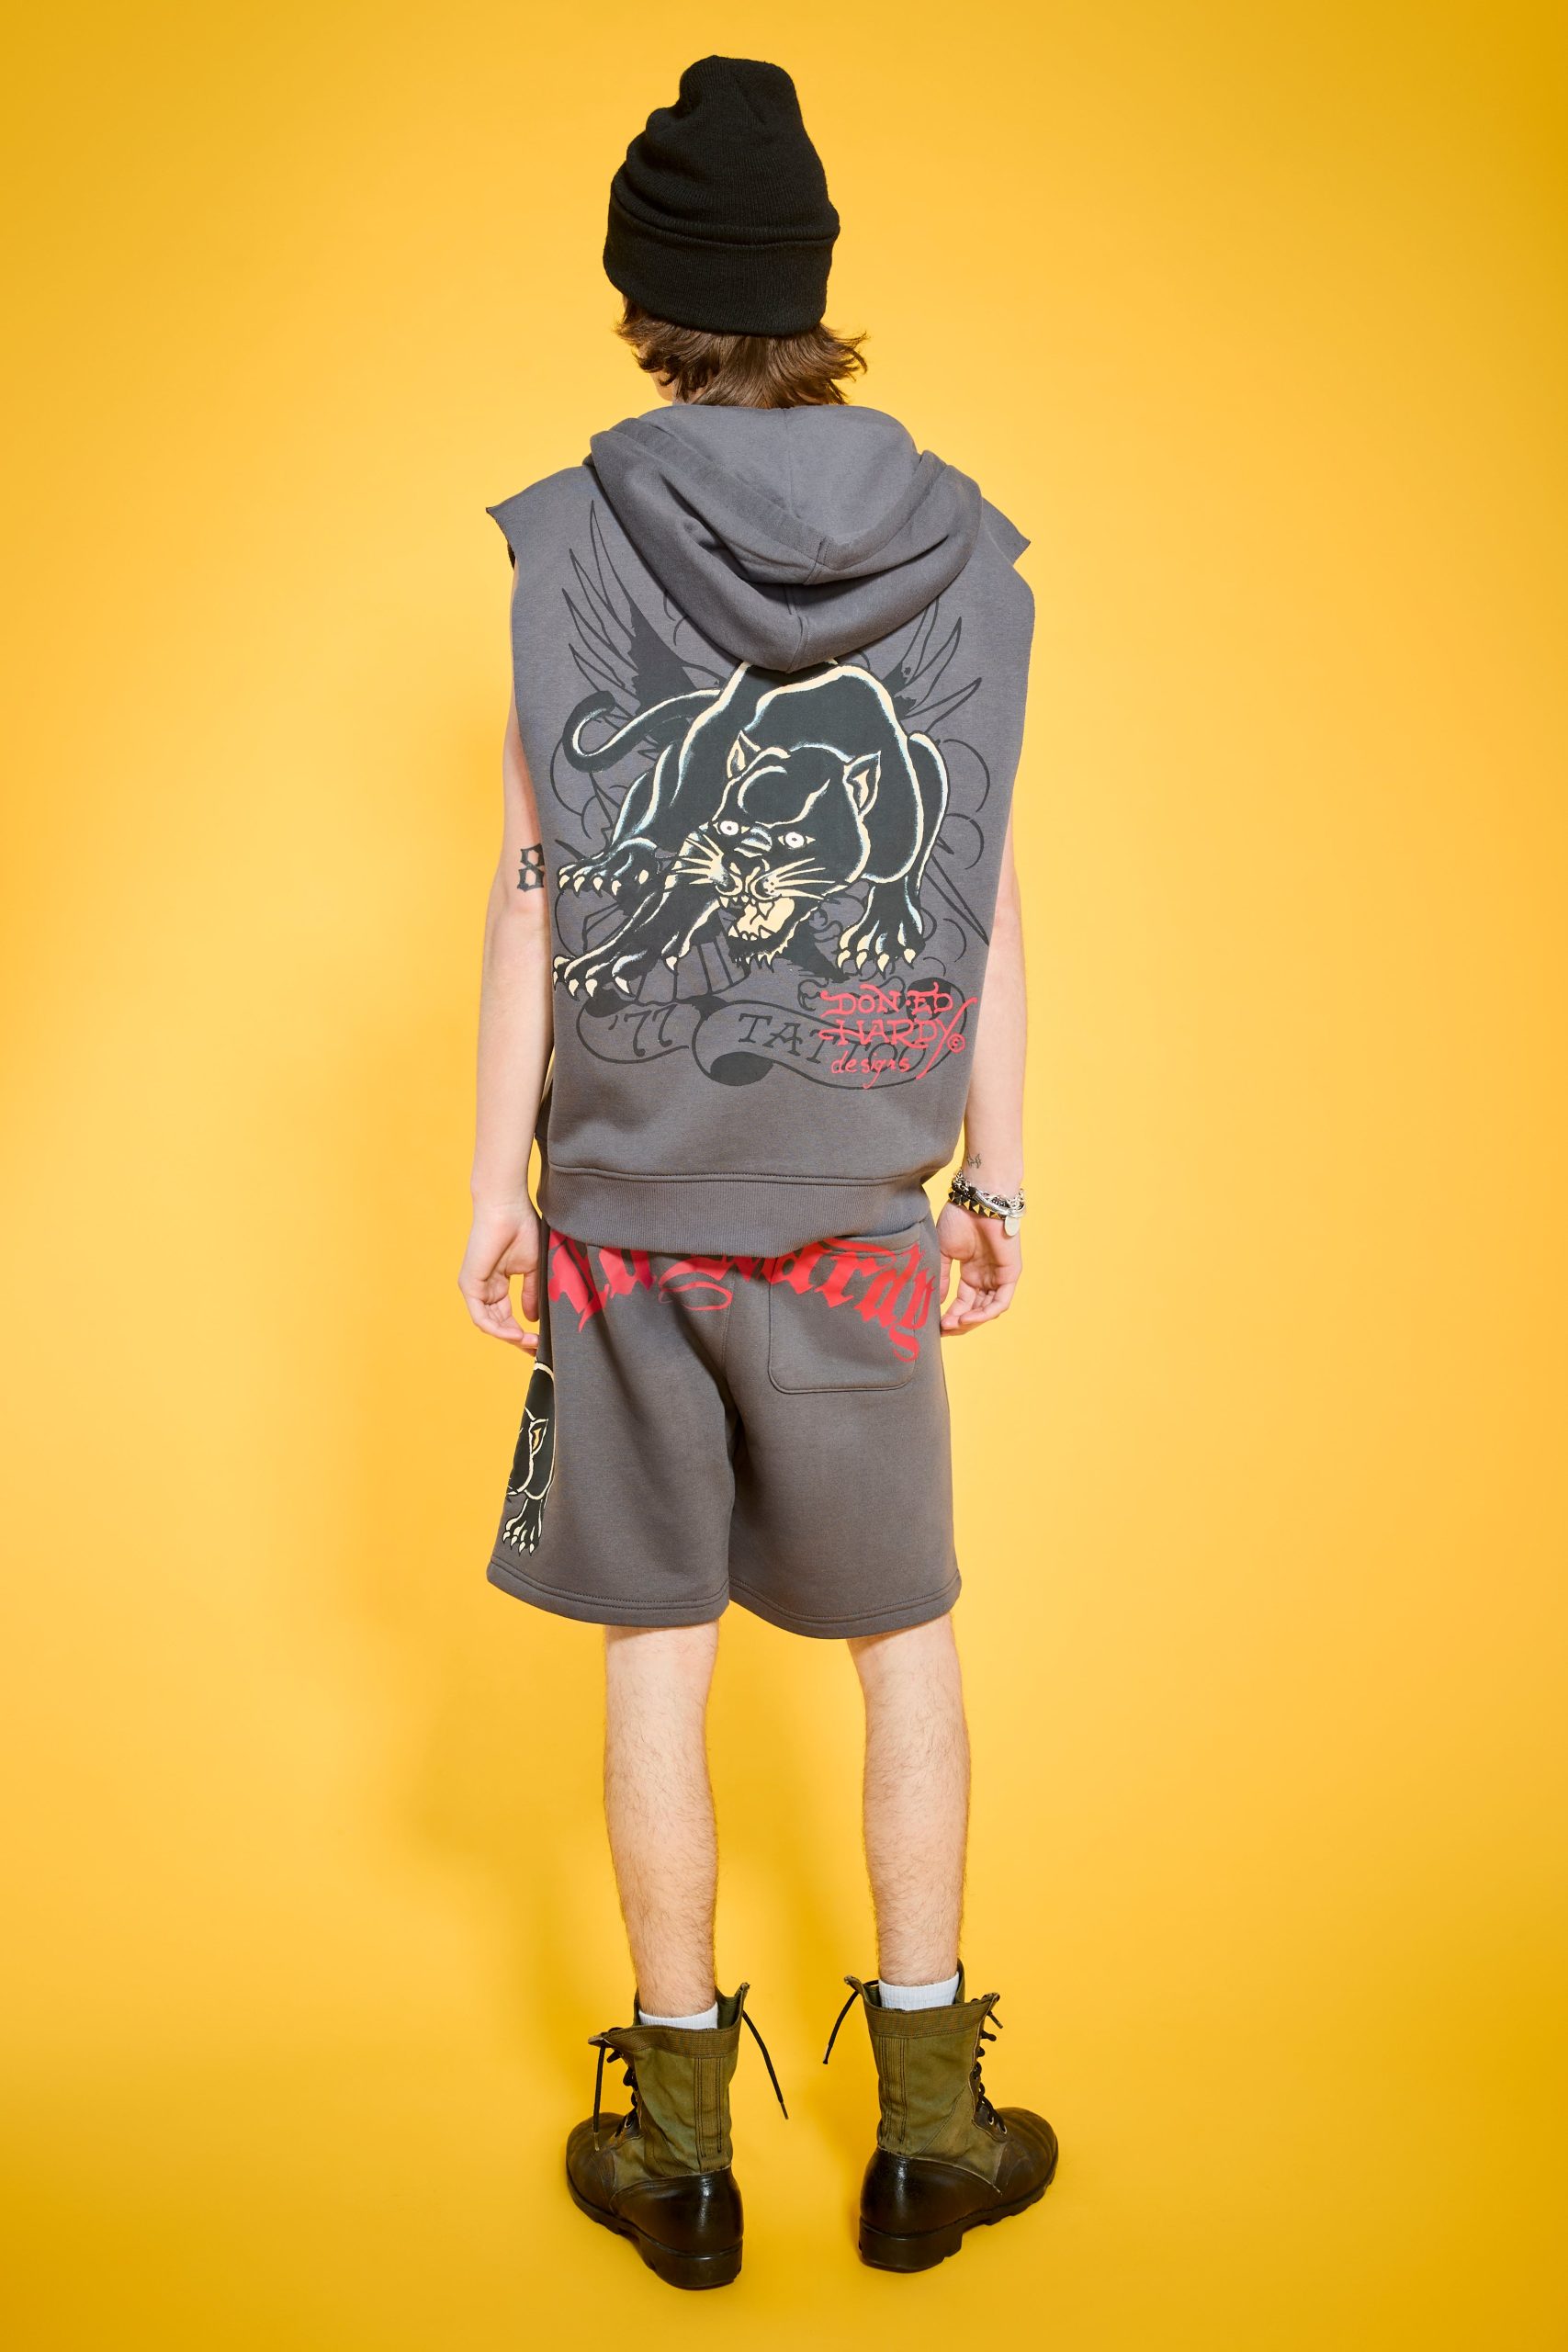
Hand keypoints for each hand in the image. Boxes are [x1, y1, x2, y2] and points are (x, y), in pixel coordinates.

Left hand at [459, 1197, 540, 1348]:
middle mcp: (483, 1288)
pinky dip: (498, 1329)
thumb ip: (531, 1294)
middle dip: (517, 1340)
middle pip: (497, 1325)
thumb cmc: (522, 1229)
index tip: (541, 1342)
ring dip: (510, 1338)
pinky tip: (517, 1334)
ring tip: (530, 1342)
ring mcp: (474, 1288)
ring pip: (489, 1325)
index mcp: (496, 1284)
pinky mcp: (469, 1285)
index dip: (522, 1333)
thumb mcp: (532, 1269)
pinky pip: (480, 1317)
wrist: (508, 1207)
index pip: (506, 1317)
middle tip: (537, 1349)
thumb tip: (532, 1319)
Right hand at [937, 1202, 1021, 1333]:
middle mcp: (986, 1277)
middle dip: (959, 1323)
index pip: (963, 1303)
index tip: (936, 1326)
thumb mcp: (944, 1253)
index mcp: (972, 1273)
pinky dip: (986, 1313)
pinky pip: (1001, 1301)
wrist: (976, 1201)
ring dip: (972, 1321)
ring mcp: (999, 1276)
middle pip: (976, 1310)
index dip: (950, 1316)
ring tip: (953, 1324)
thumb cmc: (959, 1219)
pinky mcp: (1010, 1273)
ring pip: (988, 1309)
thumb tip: (935, 1301)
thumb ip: (941, 1278)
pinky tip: (968, 1317)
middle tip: (943, 1329)